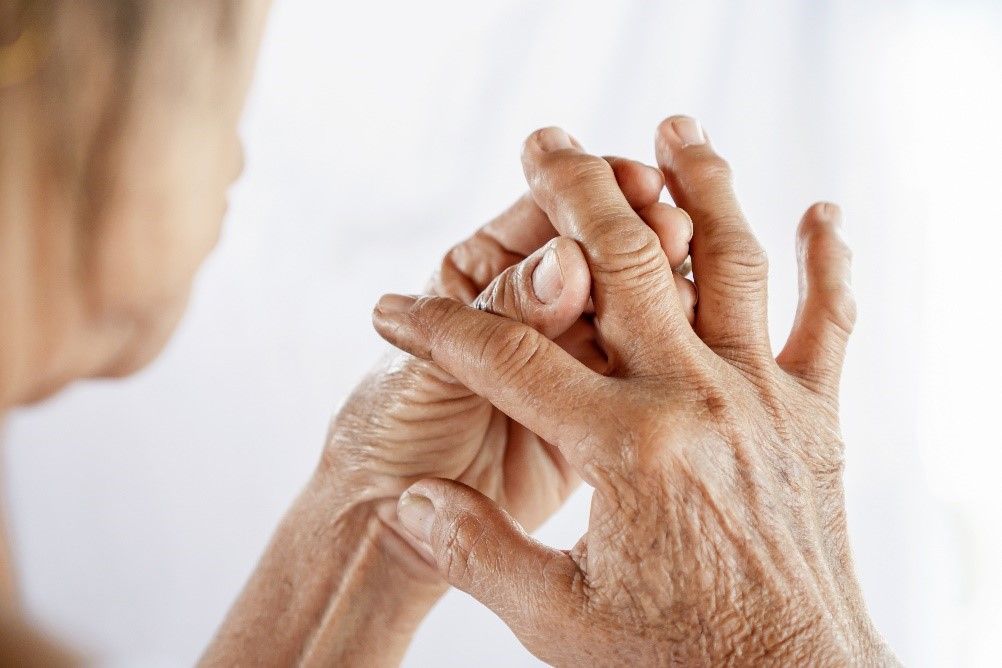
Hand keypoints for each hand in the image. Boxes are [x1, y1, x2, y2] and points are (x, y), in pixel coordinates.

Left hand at [205, 146, 695, 666]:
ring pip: (631, 314)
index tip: (638, 184)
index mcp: (484, 272)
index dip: (590, 196)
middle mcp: (532, 306)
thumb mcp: (436, 365)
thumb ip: (504, 316)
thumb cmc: (390, 429)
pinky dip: (668, 358)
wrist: (388, 521)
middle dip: (639, 238)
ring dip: (664, 296)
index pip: (545, 218)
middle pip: (598, 258)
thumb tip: (569, 263)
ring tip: (693, 292)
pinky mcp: (594, 413)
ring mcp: (568, 358)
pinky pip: (638, 375)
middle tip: (677, 230)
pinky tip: (699, 347)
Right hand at [373, 118, 893, 664]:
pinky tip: (823, 209)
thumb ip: (476, 549)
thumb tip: (404, 499)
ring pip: (733, 264)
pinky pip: (830, 323)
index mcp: (624, 450)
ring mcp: (765, 399)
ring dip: (702, 187)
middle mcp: (698, 402)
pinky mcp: (815, 416)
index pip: (507, 360)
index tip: (395, 308)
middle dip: (573, 194)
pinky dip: (831, 262)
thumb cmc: (674, 663)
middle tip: (543, 140)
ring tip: (672, 128)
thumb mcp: (557, 621)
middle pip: (624, 265)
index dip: (439, 329)